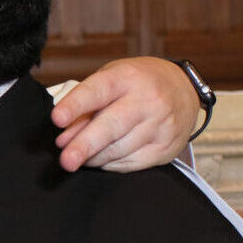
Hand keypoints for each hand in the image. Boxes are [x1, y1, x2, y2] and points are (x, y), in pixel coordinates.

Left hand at [49, 57, 200, 171]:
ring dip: (94, 157)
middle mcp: (147, 100)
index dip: (76, 105)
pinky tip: (101, 160)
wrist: (184, 88)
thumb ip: (87, 105)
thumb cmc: (139, 83)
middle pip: (111, 126)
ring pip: (120, 149)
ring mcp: (160, 125)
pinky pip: (133, 162)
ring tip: (78, 158)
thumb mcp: (112, 79)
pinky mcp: (167, 147)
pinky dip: (112, 164)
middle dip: (85, 145)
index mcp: (127, 78)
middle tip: (66, 160)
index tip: (57, 119)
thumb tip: (64, 136)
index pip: (98, 91)